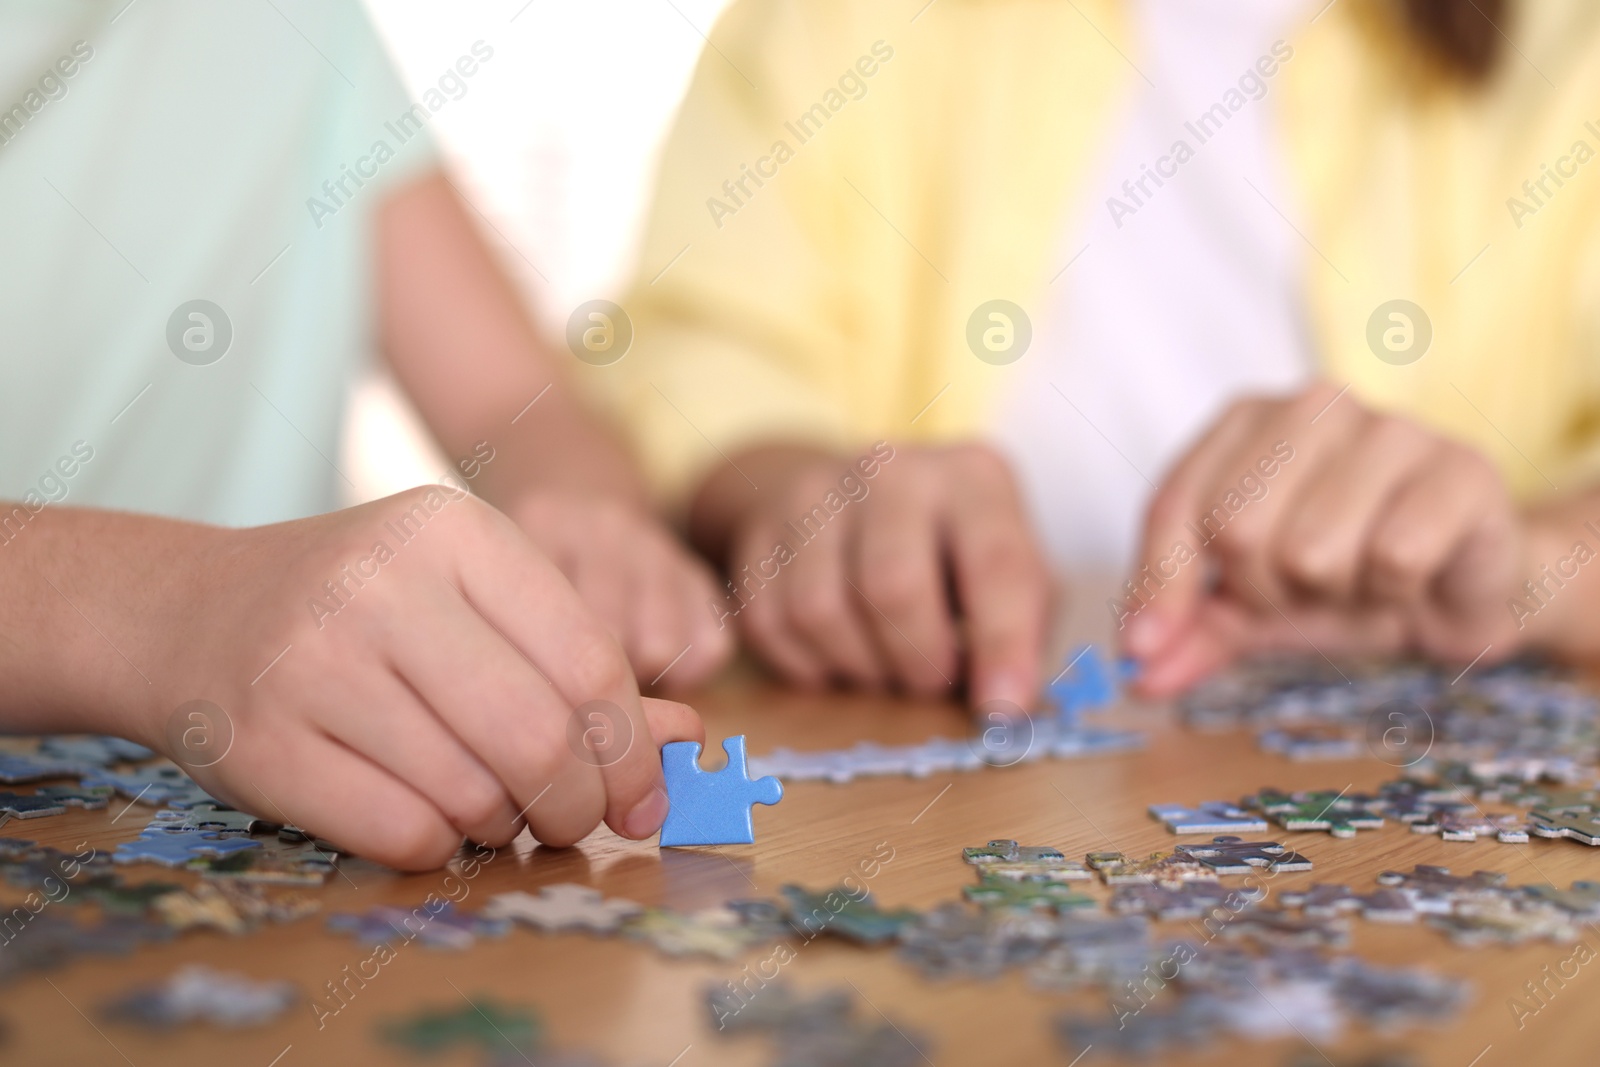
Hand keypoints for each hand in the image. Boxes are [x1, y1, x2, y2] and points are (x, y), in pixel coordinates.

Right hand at [146, 486, 703, 869]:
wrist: (184, 610)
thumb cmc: (362, 606)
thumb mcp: (470, 600)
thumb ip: (575, 662)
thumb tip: (684, 739)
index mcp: (454, 530)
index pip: (589, 661)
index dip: (633, 748)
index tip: (645, 796)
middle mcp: (383, 585)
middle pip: (539, 736)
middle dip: (580, 804)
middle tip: (578, 823)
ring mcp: (313, 662)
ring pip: (473, 793)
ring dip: (504, 826)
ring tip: (494, 809)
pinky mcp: (261, 742)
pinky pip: (403, 833)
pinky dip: (438, 847)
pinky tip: (429, 818)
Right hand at [693, 442, 1050, 706]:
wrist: (860, 499)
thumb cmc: (957, 556)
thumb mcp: (1014, 575)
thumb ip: (1023, 633)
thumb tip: (1005, 705)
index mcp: (973, 478)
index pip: (996, 564)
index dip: (1002, 646)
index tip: (1000, 711)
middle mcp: (892, 471)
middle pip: (891, 587)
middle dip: (915, 660)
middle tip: (929, 684)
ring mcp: (816, 494)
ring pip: (819, 610)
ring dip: (857, 667)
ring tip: (884, 668)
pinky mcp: (761, 531)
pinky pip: (767, 623)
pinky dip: (805, 665)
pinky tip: (837, 658)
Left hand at [1123, 383, 1536, 694]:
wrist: (1465, 593)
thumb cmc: (1347, 580)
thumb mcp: (1252, 607)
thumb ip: (1191, 632)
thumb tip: (1138, 671)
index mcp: (1246, 420)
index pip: (1174, 503)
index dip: (1156, 586)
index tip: (1142, 649)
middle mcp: (1314, 405)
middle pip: (1236, 530)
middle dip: (1262, 592)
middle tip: (1304, 591)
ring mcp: (1392, 428)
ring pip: (1311, 550)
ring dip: (1333, 595)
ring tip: (1361, 580)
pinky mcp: (1462, 469)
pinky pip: (1393, 558)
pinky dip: (1397, 593)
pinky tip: (1415, 578)